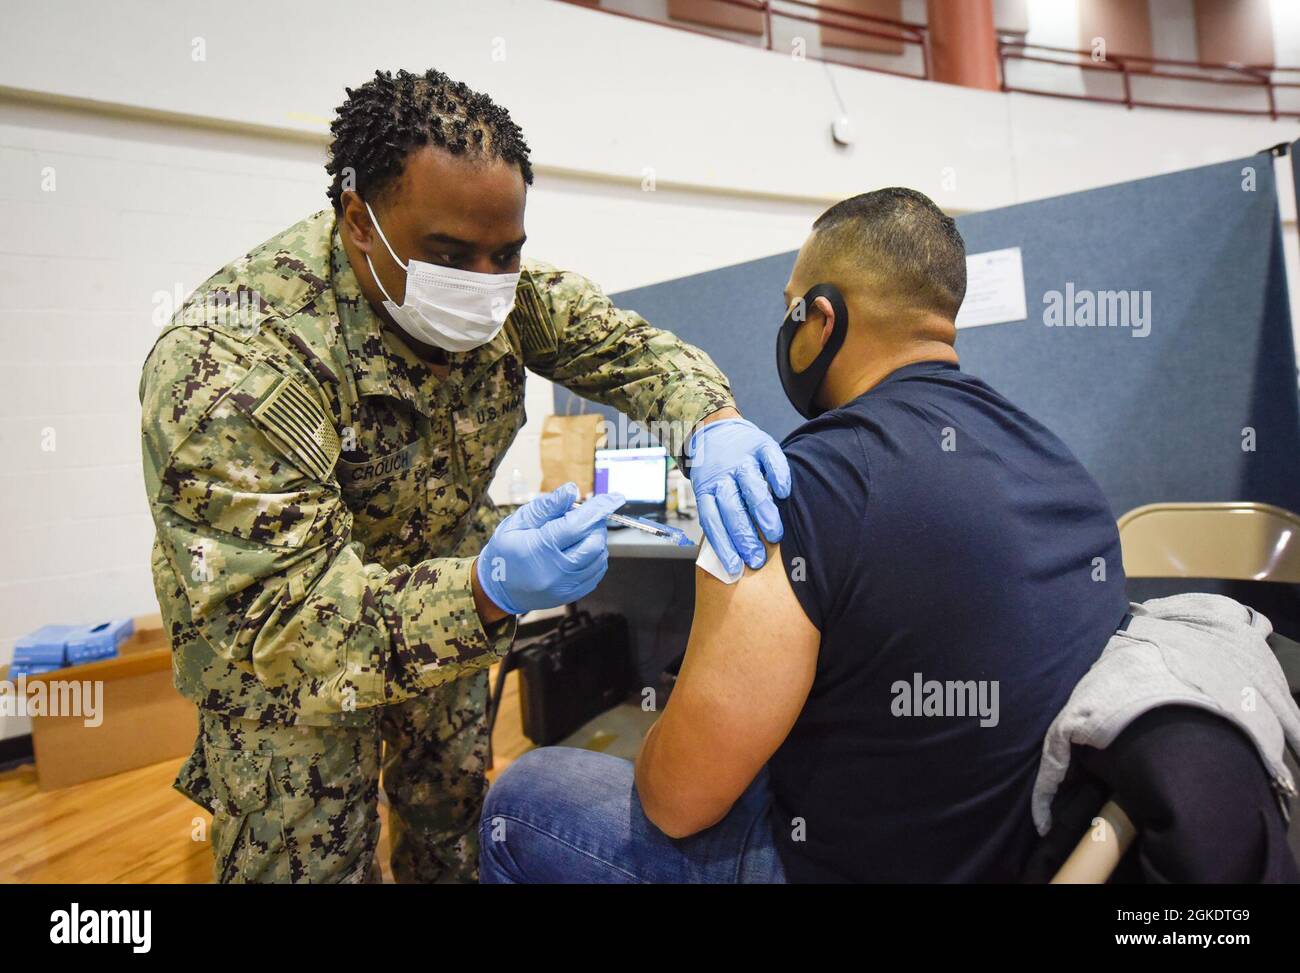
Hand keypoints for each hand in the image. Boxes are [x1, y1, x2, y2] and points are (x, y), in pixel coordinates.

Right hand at [475, 483, 625, 615]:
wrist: (495, 588)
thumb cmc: (505, 551)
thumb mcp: (519, 522)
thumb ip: (548, 506)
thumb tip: (572, 490)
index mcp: (540, 549)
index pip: (579, 524)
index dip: (600, 508)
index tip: (615, 497)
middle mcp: (556, 571)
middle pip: (594, 542)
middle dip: (596, 524)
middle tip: (583, 517)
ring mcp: (565, 587)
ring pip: (599, 558)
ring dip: (596, 540)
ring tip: (576, 535)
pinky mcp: (571, 595)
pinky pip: (596, 573)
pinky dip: (595, 558)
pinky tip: (579, 550)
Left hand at [687, 416, 790, 573]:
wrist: (715, 429)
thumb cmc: (717, 472)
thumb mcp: (710, 490)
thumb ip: (721, 515)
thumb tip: (734, 556)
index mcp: (706, 489)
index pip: (711, 520)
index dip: (722, 544)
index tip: (734, 566)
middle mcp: (722, 475)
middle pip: (731, 508)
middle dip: (743, 536)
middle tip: (757, 558)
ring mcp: (741, 460)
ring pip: (750, 487)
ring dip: (762, 512)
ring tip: (775, 535)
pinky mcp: (760, 445)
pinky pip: (770, 459)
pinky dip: (777, 475)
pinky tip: (783, 492)